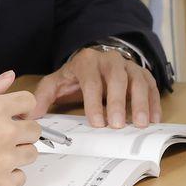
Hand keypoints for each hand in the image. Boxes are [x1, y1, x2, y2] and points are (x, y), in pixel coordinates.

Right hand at [0, 70, 40, 185]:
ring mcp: (6, 160)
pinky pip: (20, 176)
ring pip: (30, 153)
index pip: (28, 102)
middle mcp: (6, 133)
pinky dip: (10, 174)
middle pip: (34, 129)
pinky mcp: (3, 183)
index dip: (21, 107)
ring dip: (17, 151)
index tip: (12, 114)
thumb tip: (9, 76)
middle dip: (21, 130)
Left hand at [29, 47, 161, 127]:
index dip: (94, 102)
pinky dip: (154, 102)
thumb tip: (31, 116)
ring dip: (140, 102)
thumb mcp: (55, 82)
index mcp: (85, 61)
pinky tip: (154, 118)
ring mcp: (127, 65)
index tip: (97, 123)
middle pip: (116, 79)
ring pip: (137, 80)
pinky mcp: (141, 72)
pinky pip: (151, 85)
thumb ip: (43, 97)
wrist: (93, 59)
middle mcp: (109, 60)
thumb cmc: (75, 76)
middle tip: (118, 125)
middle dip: (118, 102)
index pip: (91, 81)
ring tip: (141, 124)